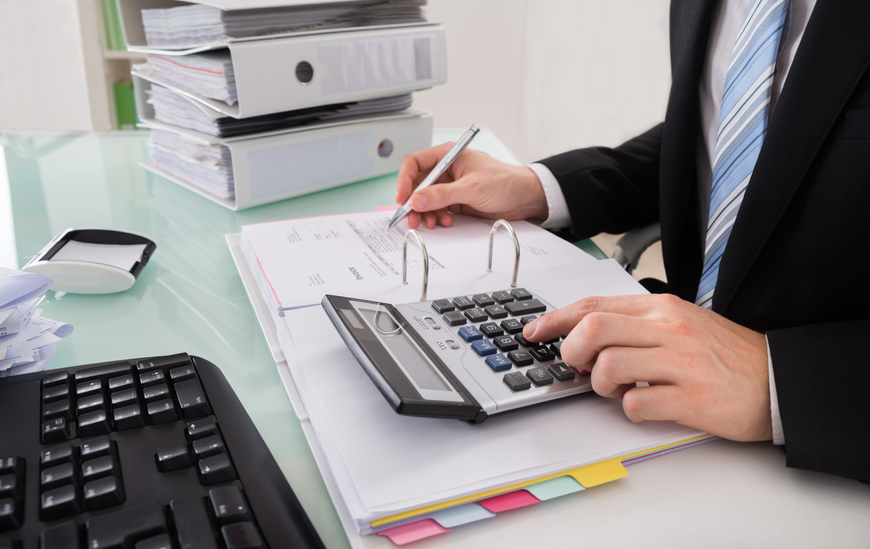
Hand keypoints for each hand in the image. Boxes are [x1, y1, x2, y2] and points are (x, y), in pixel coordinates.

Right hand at [395, 142, 548, 228]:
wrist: (524, 197)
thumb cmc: (505, 181)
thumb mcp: (472, 188)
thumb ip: (443, 194)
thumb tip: (417, 200)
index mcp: (447, 155)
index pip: (414, 163)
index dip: (404, 180)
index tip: (402, 199)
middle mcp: (445, 169)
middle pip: (417, 185)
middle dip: (414, 203)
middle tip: (413, 218)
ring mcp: (449, 185)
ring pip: (425, 200)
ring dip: (425, 213)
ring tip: (432, 223)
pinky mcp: (455, 200)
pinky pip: (436, 209)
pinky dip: (437, 217)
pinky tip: (445, 222)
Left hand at [522, 294, 772, 440]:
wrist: (777, 380)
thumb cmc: (724, 354)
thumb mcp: (679, 323)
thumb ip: (635, 325)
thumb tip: (585, 336)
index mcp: (662, 308)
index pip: (594, 305)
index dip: (555, 319)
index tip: (534, 332)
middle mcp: (668, 329)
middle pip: (593, 329)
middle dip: (572, 351)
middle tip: (580, 366)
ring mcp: (679, 363)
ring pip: (608, 367)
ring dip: (600, 384)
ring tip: (619, 389)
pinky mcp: (691, 398)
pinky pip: (636, 404)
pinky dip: (630, 410)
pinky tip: (645, 405)